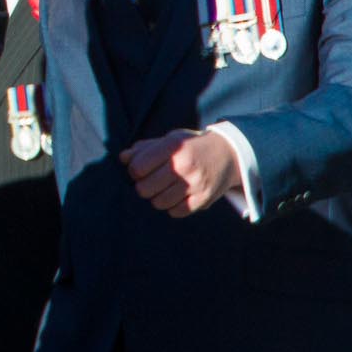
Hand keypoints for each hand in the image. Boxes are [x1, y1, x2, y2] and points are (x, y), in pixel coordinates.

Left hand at [120, 129, 238, 217]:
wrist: (229, 154)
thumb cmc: (191, 146)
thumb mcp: (170, 139)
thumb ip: (144, 148)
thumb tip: (122, 158)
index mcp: (173, 147)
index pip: (137, 168)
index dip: (133, 171)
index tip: (139, 170)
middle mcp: (184, 165)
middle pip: (145, 188)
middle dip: (142, 186)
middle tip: (149, 182)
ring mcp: (195, 184)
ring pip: (159, 202)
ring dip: (156, 198)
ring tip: (162, 190)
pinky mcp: (204, 198)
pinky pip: (177, 212)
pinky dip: (172, 207)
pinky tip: (175, 197)